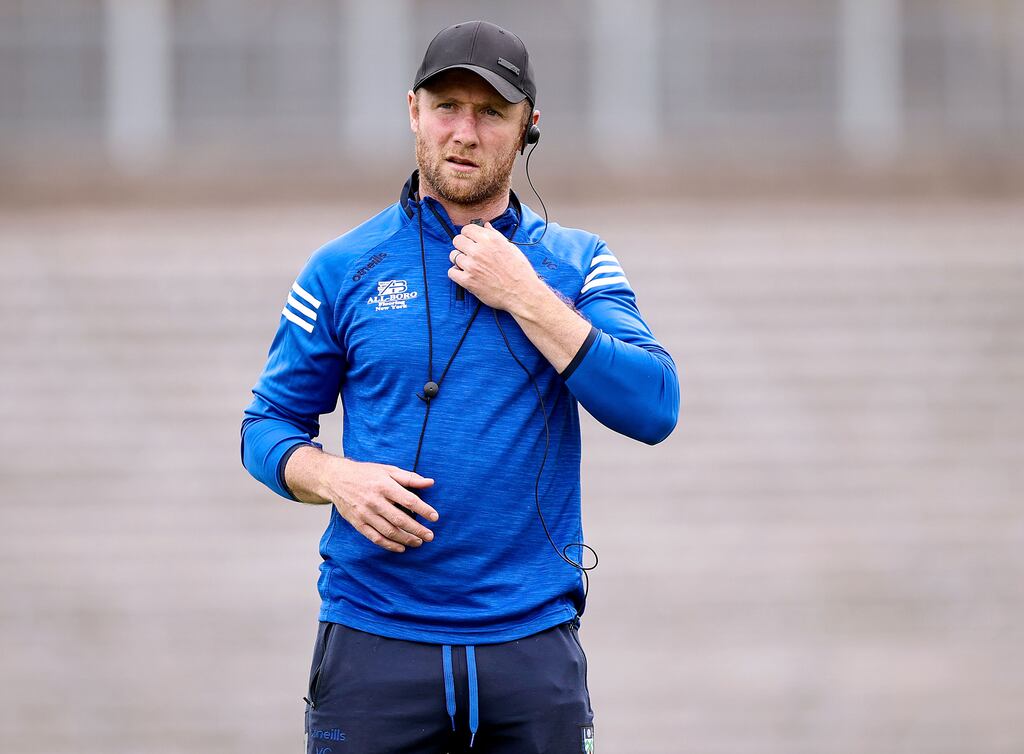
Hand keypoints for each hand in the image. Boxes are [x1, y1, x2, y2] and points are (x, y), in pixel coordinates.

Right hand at [320, 457, 438, 552]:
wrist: (335, 479)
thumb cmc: (365, 473)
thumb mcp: (387, 470)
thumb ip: (409, 478)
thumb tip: (430, 482)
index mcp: (384, 486)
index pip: (409, 500)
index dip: (424, 510)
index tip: (435, 517)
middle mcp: (375, 501)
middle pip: (400, 519)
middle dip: (417, 530)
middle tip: (430, 536)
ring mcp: (365, 514)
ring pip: (389, 531)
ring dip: (406, 539)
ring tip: (418, 542)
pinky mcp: (358, 523)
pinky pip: (375, 538)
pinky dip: (389, 545)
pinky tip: (401, 548)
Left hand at [448, 222, 541, 312]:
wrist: (522, 293)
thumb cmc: (519, 271)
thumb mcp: (510, 248)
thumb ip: (495, 235)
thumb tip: (486, 226)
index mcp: (490, 240)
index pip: (467, 229)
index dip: (467, 234)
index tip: (470, 240)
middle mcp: (479, 250)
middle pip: (457, 240)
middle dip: (461, 245)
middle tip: (468, 253)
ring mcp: (472, 266)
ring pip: (453, 256)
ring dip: (459, 260)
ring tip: (468, 265)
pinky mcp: (468, 281)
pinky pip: (451, 272)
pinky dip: (456, 273)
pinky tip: (464, 274)